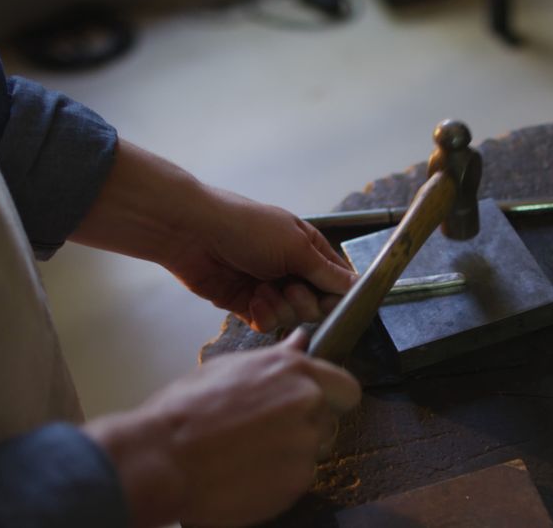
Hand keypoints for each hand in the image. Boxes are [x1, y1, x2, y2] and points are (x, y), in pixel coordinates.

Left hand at [70, 139, 356, 332]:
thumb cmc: (248, 228)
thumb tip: (358, 285)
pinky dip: (263, 315)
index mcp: (309, 249)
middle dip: (304, 302)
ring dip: (280, 307)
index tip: (328, 298)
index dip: (337, 295)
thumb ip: (327, 272)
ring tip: (262, 291)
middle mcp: (293, 270)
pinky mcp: (248, 305)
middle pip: (317, 305)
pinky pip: (269, 324)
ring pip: (293, 317)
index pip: (338, 282)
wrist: (194, 235)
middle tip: (288, 287)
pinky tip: (251, 300)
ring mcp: (271, 288)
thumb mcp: (296, 247)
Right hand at [84, 329, 360, 527]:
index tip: (318, 407)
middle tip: (265, 434)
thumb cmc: (185, 410)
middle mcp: (308, 402)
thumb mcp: (230, 368)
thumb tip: (301, 341)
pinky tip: (245, 473)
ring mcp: (306, 443)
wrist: (163, 458)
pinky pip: (298, 479)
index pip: (346, 387)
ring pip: (312, 452)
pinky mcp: (297, 480)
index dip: (334, 399)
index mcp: (294, 370)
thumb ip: (276, 360)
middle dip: (306, 428)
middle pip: (328, 422)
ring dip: (291, 454)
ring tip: (248, 453)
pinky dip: (278, 480)